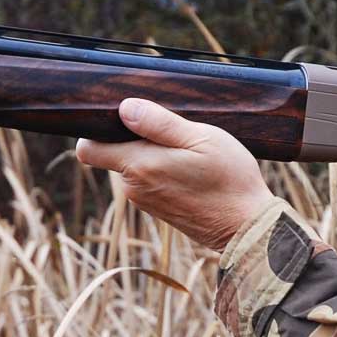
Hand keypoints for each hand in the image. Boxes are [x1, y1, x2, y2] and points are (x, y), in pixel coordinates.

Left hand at [76, 99, 276, 250]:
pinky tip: (190, 169)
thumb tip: (123, 108)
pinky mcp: (159, 210)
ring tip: (188, 151)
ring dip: (152, 155)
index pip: (89, 149)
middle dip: (133, 138)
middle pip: (113, 154)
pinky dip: (162, 171)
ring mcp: (146, 201)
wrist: (248, 227)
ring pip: (133, 167)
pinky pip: (148, 182)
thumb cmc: (230, 179)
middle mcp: (134, 188)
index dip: (97, 129)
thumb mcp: (200, 138)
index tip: (120, 117)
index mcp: (139, 166)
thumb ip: (159, 123)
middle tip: (172, 132)